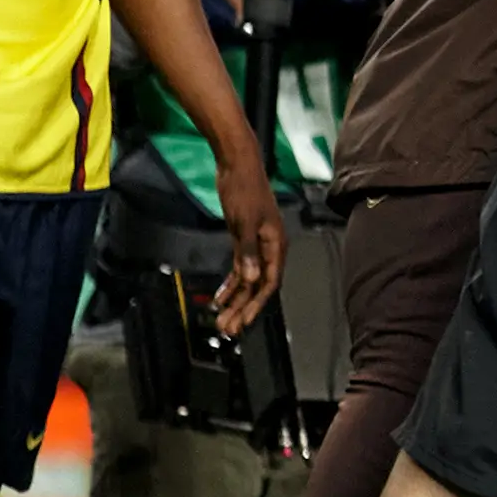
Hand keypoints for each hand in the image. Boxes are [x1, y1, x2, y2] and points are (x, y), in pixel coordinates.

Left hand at [209, 144, 285, 337]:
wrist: (238, 168)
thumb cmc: (245, 192)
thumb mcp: (244, 223)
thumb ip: (248, 252)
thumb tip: (252, 279)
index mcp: (275, 246)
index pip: (269, 283)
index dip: (256, 304)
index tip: (244, 322)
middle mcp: (269, 249)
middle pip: (257, 286)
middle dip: (243, 308)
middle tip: (228, 328)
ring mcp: (256, 246)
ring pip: (247, 280)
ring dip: (235, 300)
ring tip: (222, 319)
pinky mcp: (243, 241)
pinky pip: (240, 268)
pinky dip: (230, 283)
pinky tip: (220, 297)